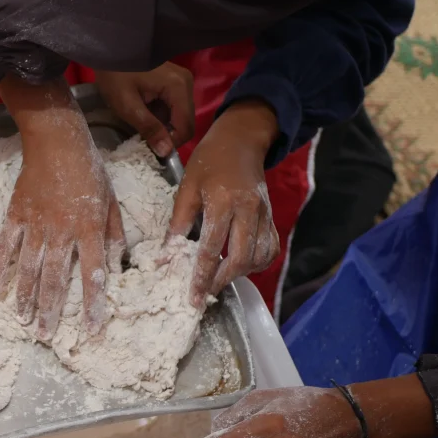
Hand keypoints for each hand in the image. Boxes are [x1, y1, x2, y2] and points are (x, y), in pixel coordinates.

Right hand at [0, 79, 125, 340]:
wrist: (55, 140)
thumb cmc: (89, 169)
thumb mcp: (112, 201)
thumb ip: (114, 235)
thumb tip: (118, 268)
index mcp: (89, 228)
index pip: (93, 274)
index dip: (92, 304)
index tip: (91, 330)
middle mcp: (62, 231)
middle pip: (55, 278)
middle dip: (51, 310)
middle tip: (45, 336)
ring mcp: (35, 224)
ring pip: (29, 268)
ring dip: (25, 297)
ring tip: (23, 321)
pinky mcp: (15, 215)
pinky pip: (5, 247)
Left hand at [94, 65, 195, 156]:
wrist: (108, 49)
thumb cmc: (115, 74)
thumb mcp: (127, 105)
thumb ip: (149, 128)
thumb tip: (166, 152)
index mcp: (178, 87)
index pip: (186, 127)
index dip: (172, 143)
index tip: (152, 151)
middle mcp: (187, 83)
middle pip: (185, 122)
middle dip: (167, 135)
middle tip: (144, 141)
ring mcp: (182, 81)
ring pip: (179, 116)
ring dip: (163, 126)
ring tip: (141, 127)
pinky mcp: (174, 82)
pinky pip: (173, 107)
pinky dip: (161, 116)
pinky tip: (144, 115)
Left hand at [167, 100, 280, 305]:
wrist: (241, 141)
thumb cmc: (209, 161)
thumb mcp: (187, 187)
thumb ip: (178, 223)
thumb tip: (166, 255)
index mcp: (223, 202)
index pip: (213, 249)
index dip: (202, 276)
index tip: (194, 297)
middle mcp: (248, 211)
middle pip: (242, 259)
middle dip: (223, 281)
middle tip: (206, 292)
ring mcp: (264, 215)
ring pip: (259, 257)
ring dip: (240, 274)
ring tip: (220, 278)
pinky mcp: (271, 217)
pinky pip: (270, 249)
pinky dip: (257, 263)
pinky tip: (240, 265)